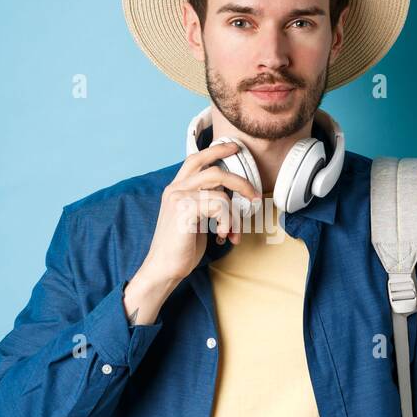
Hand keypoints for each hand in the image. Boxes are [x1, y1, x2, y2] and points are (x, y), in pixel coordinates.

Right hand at [123, 140, 261, 324]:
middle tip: (253, 196)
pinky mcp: (184, 210)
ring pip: (221, 192)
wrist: (163, 268)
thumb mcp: (194, 220)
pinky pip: (219, 206)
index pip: (196, 159)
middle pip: (214, 170)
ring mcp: (178, 198)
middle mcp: (175, 189)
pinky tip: (221, 236)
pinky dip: (227, 222)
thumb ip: (206, 203)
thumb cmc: (181, 248)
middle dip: (239, 181)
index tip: (234, 148)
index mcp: (176, 189)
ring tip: (232, 232)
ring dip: (234, 215)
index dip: (216, 151)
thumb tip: (229, 196)